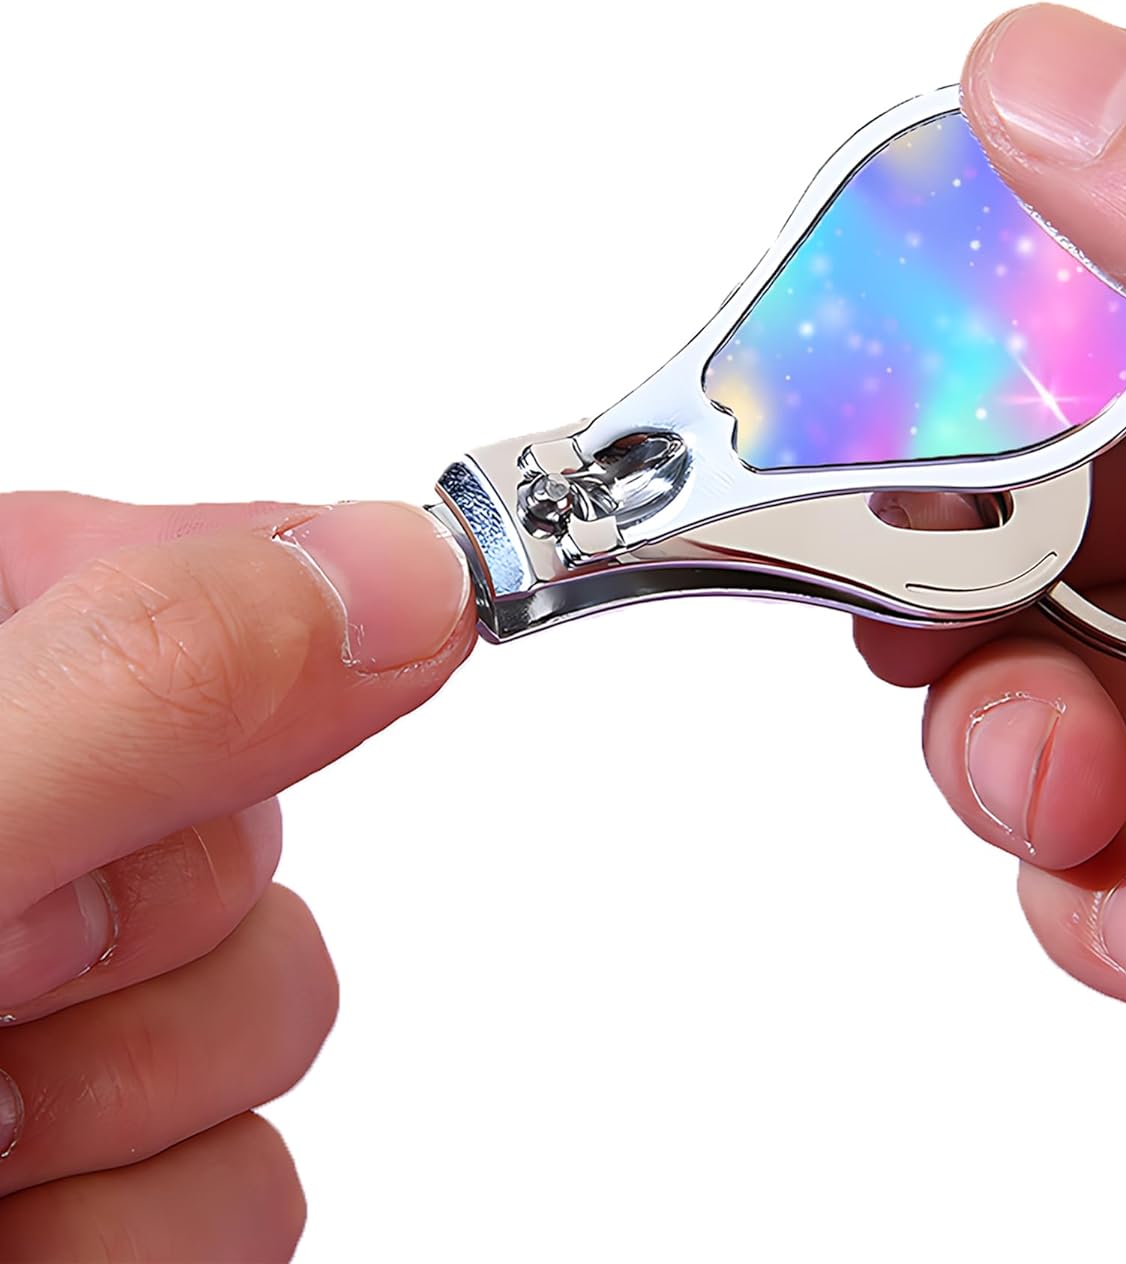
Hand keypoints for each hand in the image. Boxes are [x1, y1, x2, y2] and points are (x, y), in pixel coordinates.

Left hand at [0, 496, 472, 1259]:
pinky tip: (15, 1236)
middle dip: (153, 913)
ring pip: (280, 999)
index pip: (152, 555)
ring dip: (153, 1094)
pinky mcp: (108, 1171)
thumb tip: (402, 566)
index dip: (252, 609)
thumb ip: (142, 687)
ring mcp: (59, 1016)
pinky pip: (256, 1175)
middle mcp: (14, 829)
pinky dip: (155, 1225)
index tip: (371, 637)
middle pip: (250, 794)